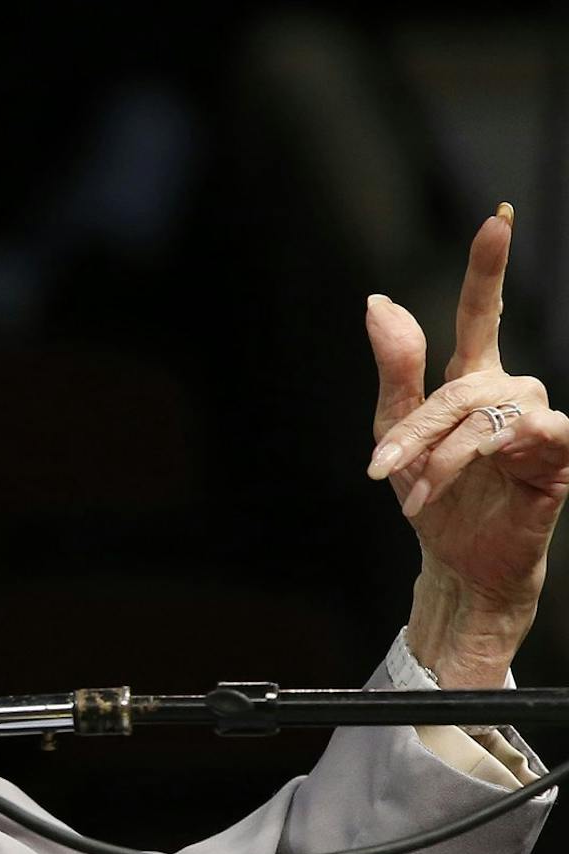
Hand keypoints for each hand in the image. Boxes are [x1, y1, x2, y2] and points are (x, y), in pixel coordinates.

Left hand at [365, 206, 568, 686]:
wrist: (455, 562)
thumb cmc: (432, 495)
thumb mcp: (396, 433)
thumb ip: (395, 369)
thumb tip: (378, 300)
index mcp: (471, 381)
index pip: (481, 313)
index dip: (488, 267)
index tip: (497, 215)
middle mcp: (511, 394)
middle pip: (464, 384)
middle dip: (417, 429)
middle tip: (381, 471)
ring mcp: (539, 424)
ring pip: (494, 412)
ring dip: (446, 454)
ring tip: (417, 494)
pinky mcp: (559, 460)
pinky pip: (544, 432)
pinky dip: (502, 450)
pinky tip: (482, 472)